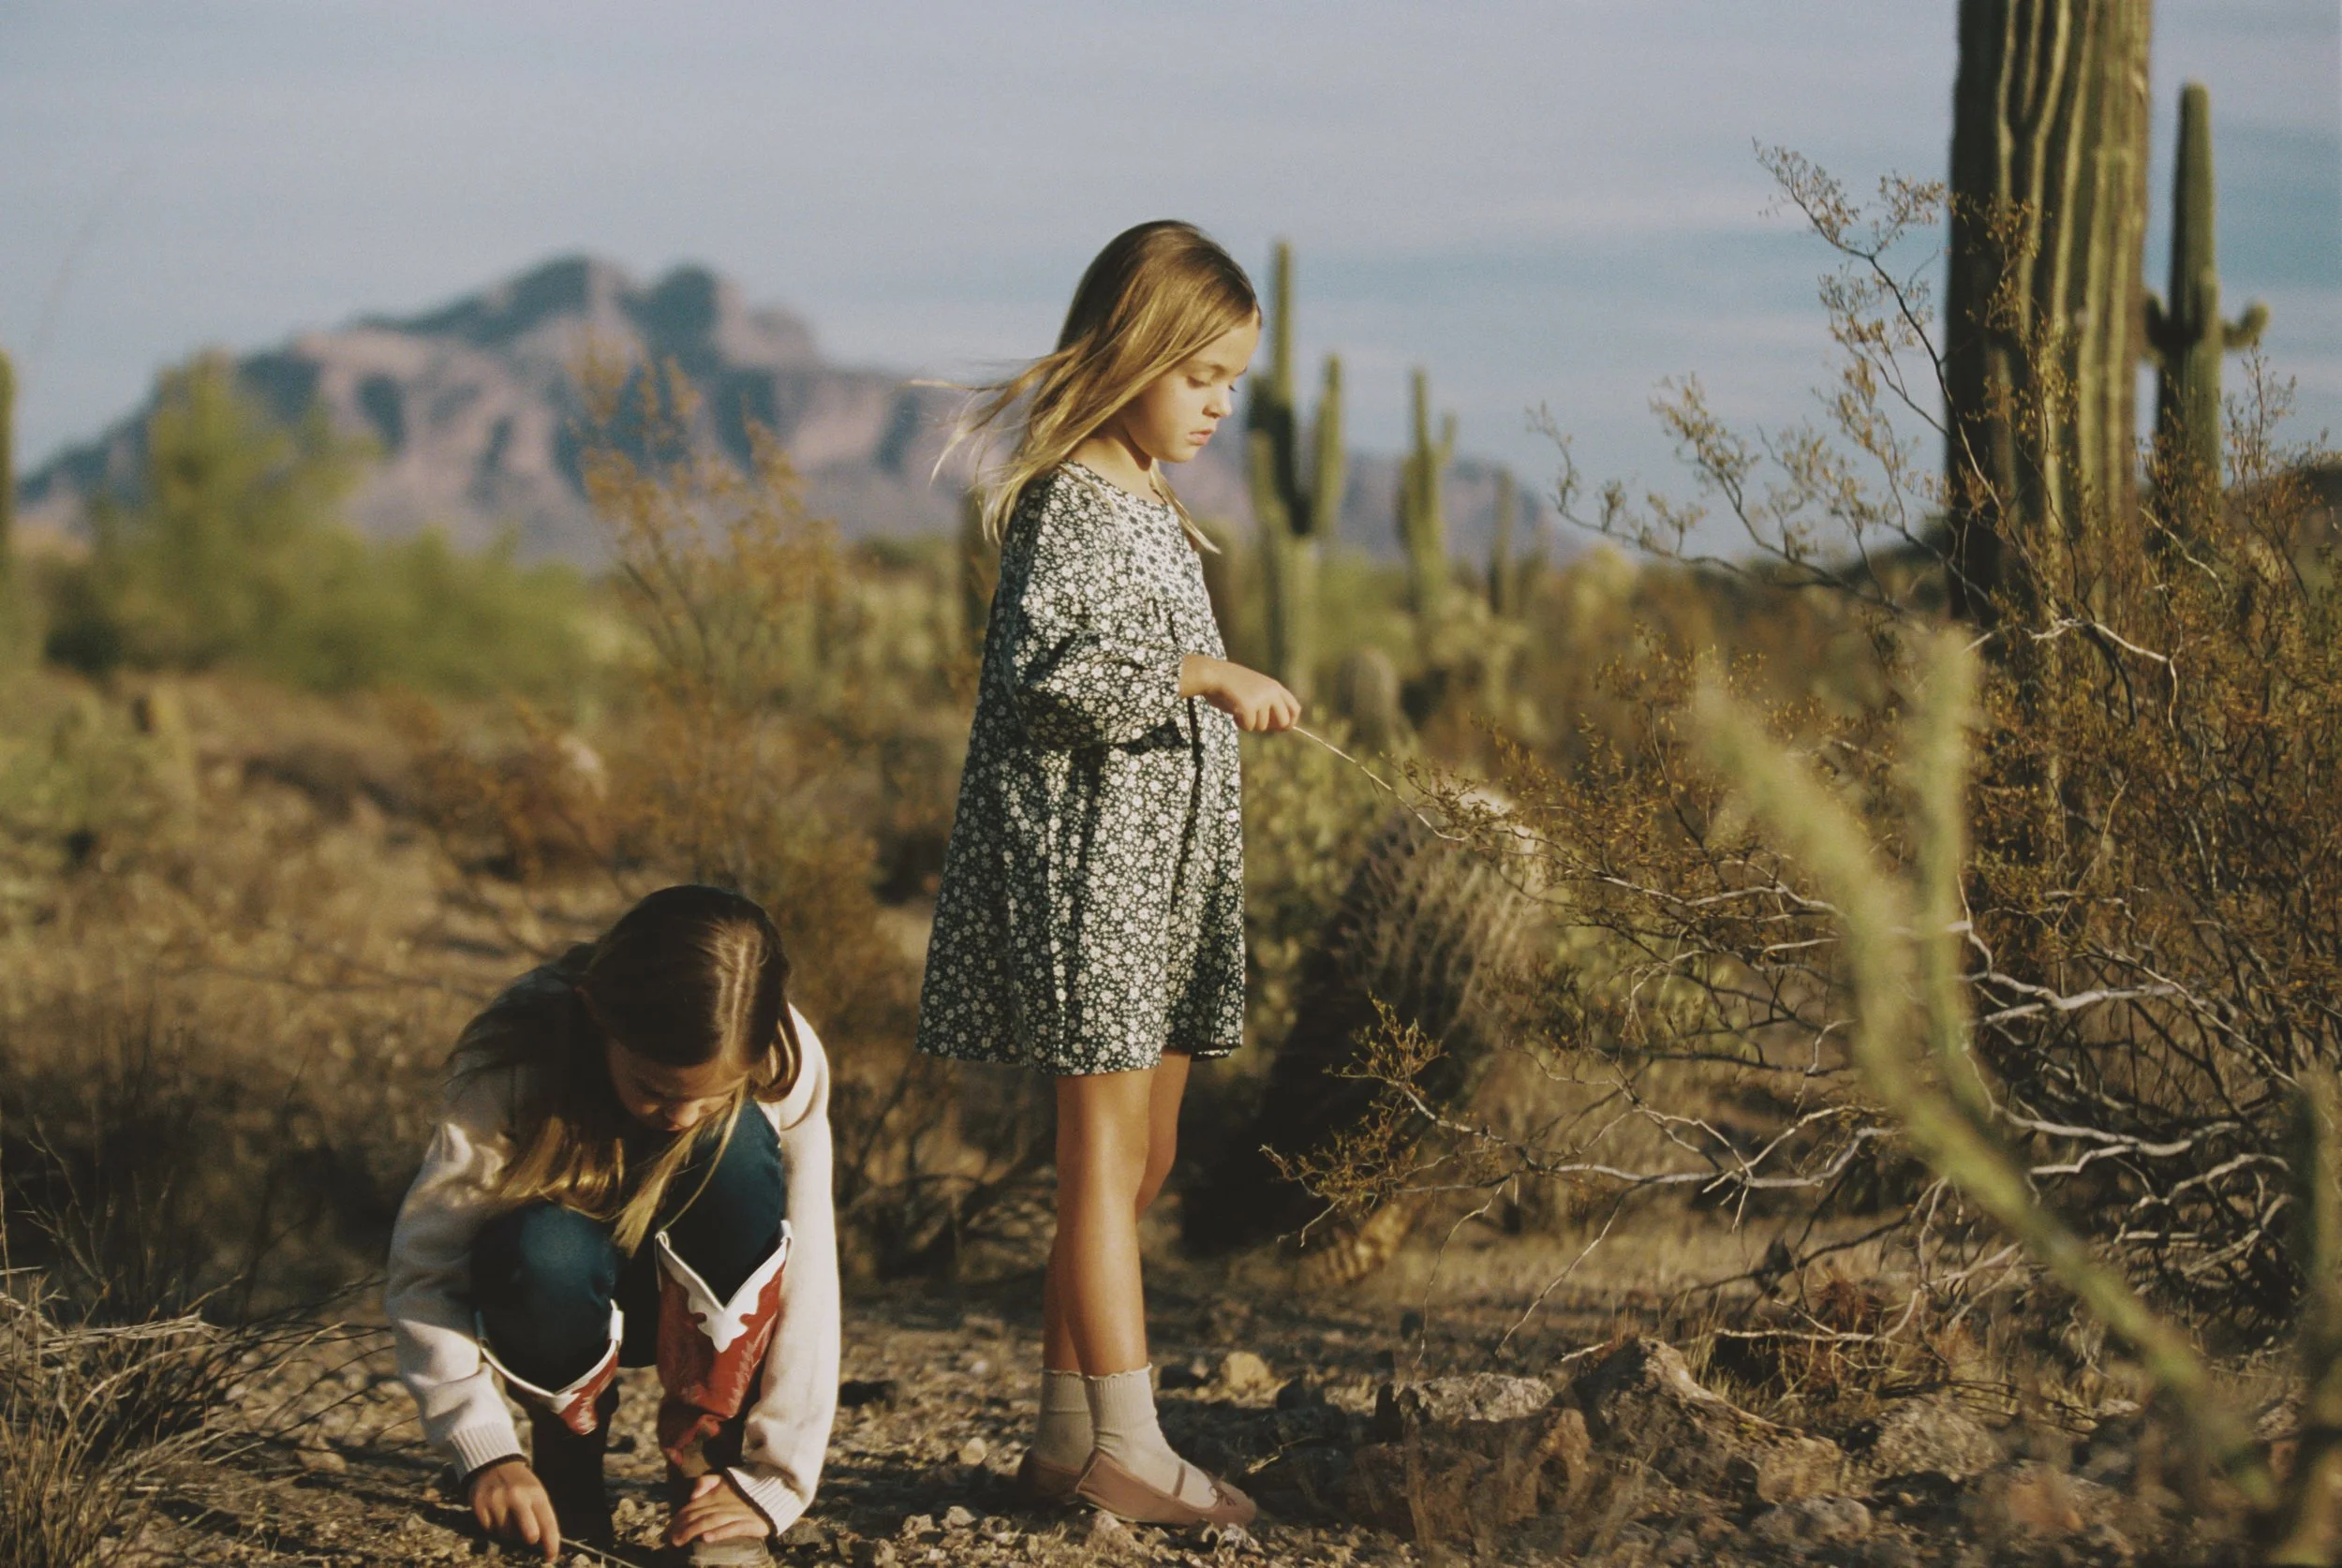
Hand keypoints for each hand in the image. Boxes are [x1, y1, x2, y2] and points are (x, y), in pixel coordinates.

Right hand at [468, 1457, 560, 1561]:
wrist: (493, 1463)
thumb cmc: (520, 1484)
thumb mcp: (535, 1493)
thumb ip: (539, 1515)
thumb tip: (542, 1545)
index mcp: (536, 1493)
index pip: (548, 1523)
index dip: (551, 1543)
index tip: (551, 1558)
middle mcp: (517, 1497)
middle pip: (529, 1532)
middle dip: (531, 1539)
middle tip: (530, 1538)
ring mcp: (497, 1501)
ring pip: (506, 1534)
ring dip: (508, 1532)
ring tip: (508, 1516)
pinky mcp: (480, 1504)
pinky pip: (489, 1529)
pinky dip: (493, 1526)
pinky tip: (495, 1513)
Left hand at [668, 1472, 771, 1547]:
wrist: (776, 1489)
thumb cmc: (747, 1487)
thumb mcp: (726, 1478)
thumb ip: (707, 1482)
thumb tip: (692, 1495)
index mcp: (716, 1493)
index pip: (691, 1507)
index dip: (677, 1520)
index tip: (665, 1532)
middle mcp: (724, 1503)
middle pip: (697, 1515)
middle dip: (680, 1529)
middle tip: (667, 1541)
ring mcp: (737, 1513)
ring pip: (710, 1522)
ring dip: (693, 1531)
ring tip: (679, 1541)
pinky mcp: (750, 1524)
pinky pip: (732, 1529)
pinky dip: (719, 1533)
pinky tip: (706, 1538)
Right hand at [1181, 656, 1301, 732]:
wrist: (1213, 675)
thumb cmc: (1231, 685)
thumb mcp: (1255, 690)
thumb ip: (1269, 704)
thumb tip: (1280, 726)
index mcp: (1275, 686)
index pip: (1294, 708)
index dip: (1290, 722)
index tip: (1280, 729)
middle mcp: (1272, 692)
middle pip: (1284, 722)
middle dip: (1270, 727)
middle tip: (1255, 723)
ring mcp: (1261, 699)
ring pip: (1262, 726)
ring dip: (1249, 723)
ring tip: (1238, 709)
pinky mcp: (1249, 707)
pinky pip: (1248, 727)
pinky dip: (1240, 723)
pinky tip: (1233, 711)